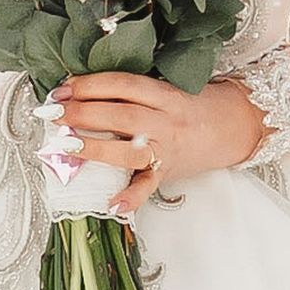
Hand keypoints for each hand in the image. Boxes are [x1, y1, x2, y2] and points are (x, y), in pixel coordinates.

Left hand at [50, 72, 264, 212]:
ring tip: (64, 146)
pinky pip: (149, 188)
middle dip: (83, 113)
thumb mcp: (167, 87)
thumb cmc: (195, 104)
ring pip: (130, 150)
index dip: (90, 85)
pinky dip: (130, 198)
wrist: (237, 126)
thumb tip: (79, 89)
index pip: (123, 85)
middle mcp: (167, 121)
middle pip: (121, 116)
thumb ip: (131, 90)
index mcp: (165, 95)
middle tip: (52, 113)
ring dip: (95, 148)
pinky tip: (111, 204)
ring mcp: (168, 150)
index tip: (62, 87)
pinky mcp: (169, 174)